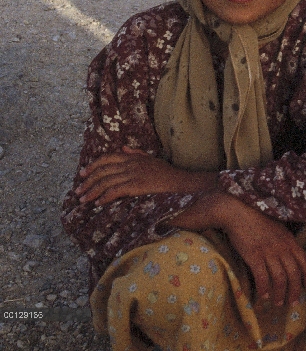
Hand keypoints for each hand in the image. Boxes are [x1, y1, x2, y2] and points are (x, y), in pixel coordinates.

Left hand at [75, 146, 217, 204]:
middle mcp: (130, 164)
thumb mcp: (151, 159)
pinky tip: (98, 203)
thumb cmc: (167, 173)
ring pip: (106, 182)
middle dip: (88, 181)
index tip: (83, 173)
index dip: (93, 165)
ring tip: (84, 200)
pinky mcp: (136, 186)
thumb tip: (124, 149)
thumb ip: (137, 154)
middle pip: (102, 171)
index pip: (107, 158)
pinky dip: (104, 197)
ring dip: (92, 191)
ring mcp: (133, 175)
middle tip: (78, 191)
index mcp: (132, 157)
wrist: (180, 182)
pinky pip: (115, 191)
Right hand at [223, 203, 305, 306]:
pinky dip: (264, 289)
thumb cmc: (258, 220)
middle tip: (293, 303)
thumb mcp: (279, 229)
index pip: (305, 262)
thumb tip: (291, 258)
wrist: (238, 212)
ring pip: (280, 278)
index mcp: (290, 240)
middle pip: (294, 274)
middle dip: (295, 291)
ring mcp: (268, 251)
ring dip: (280, 294)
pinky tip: (263, 296)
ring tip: (278, 303)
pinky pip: (262, 277)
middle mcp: (282, 247)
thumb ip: (286, 242)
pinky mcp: (254, 255)